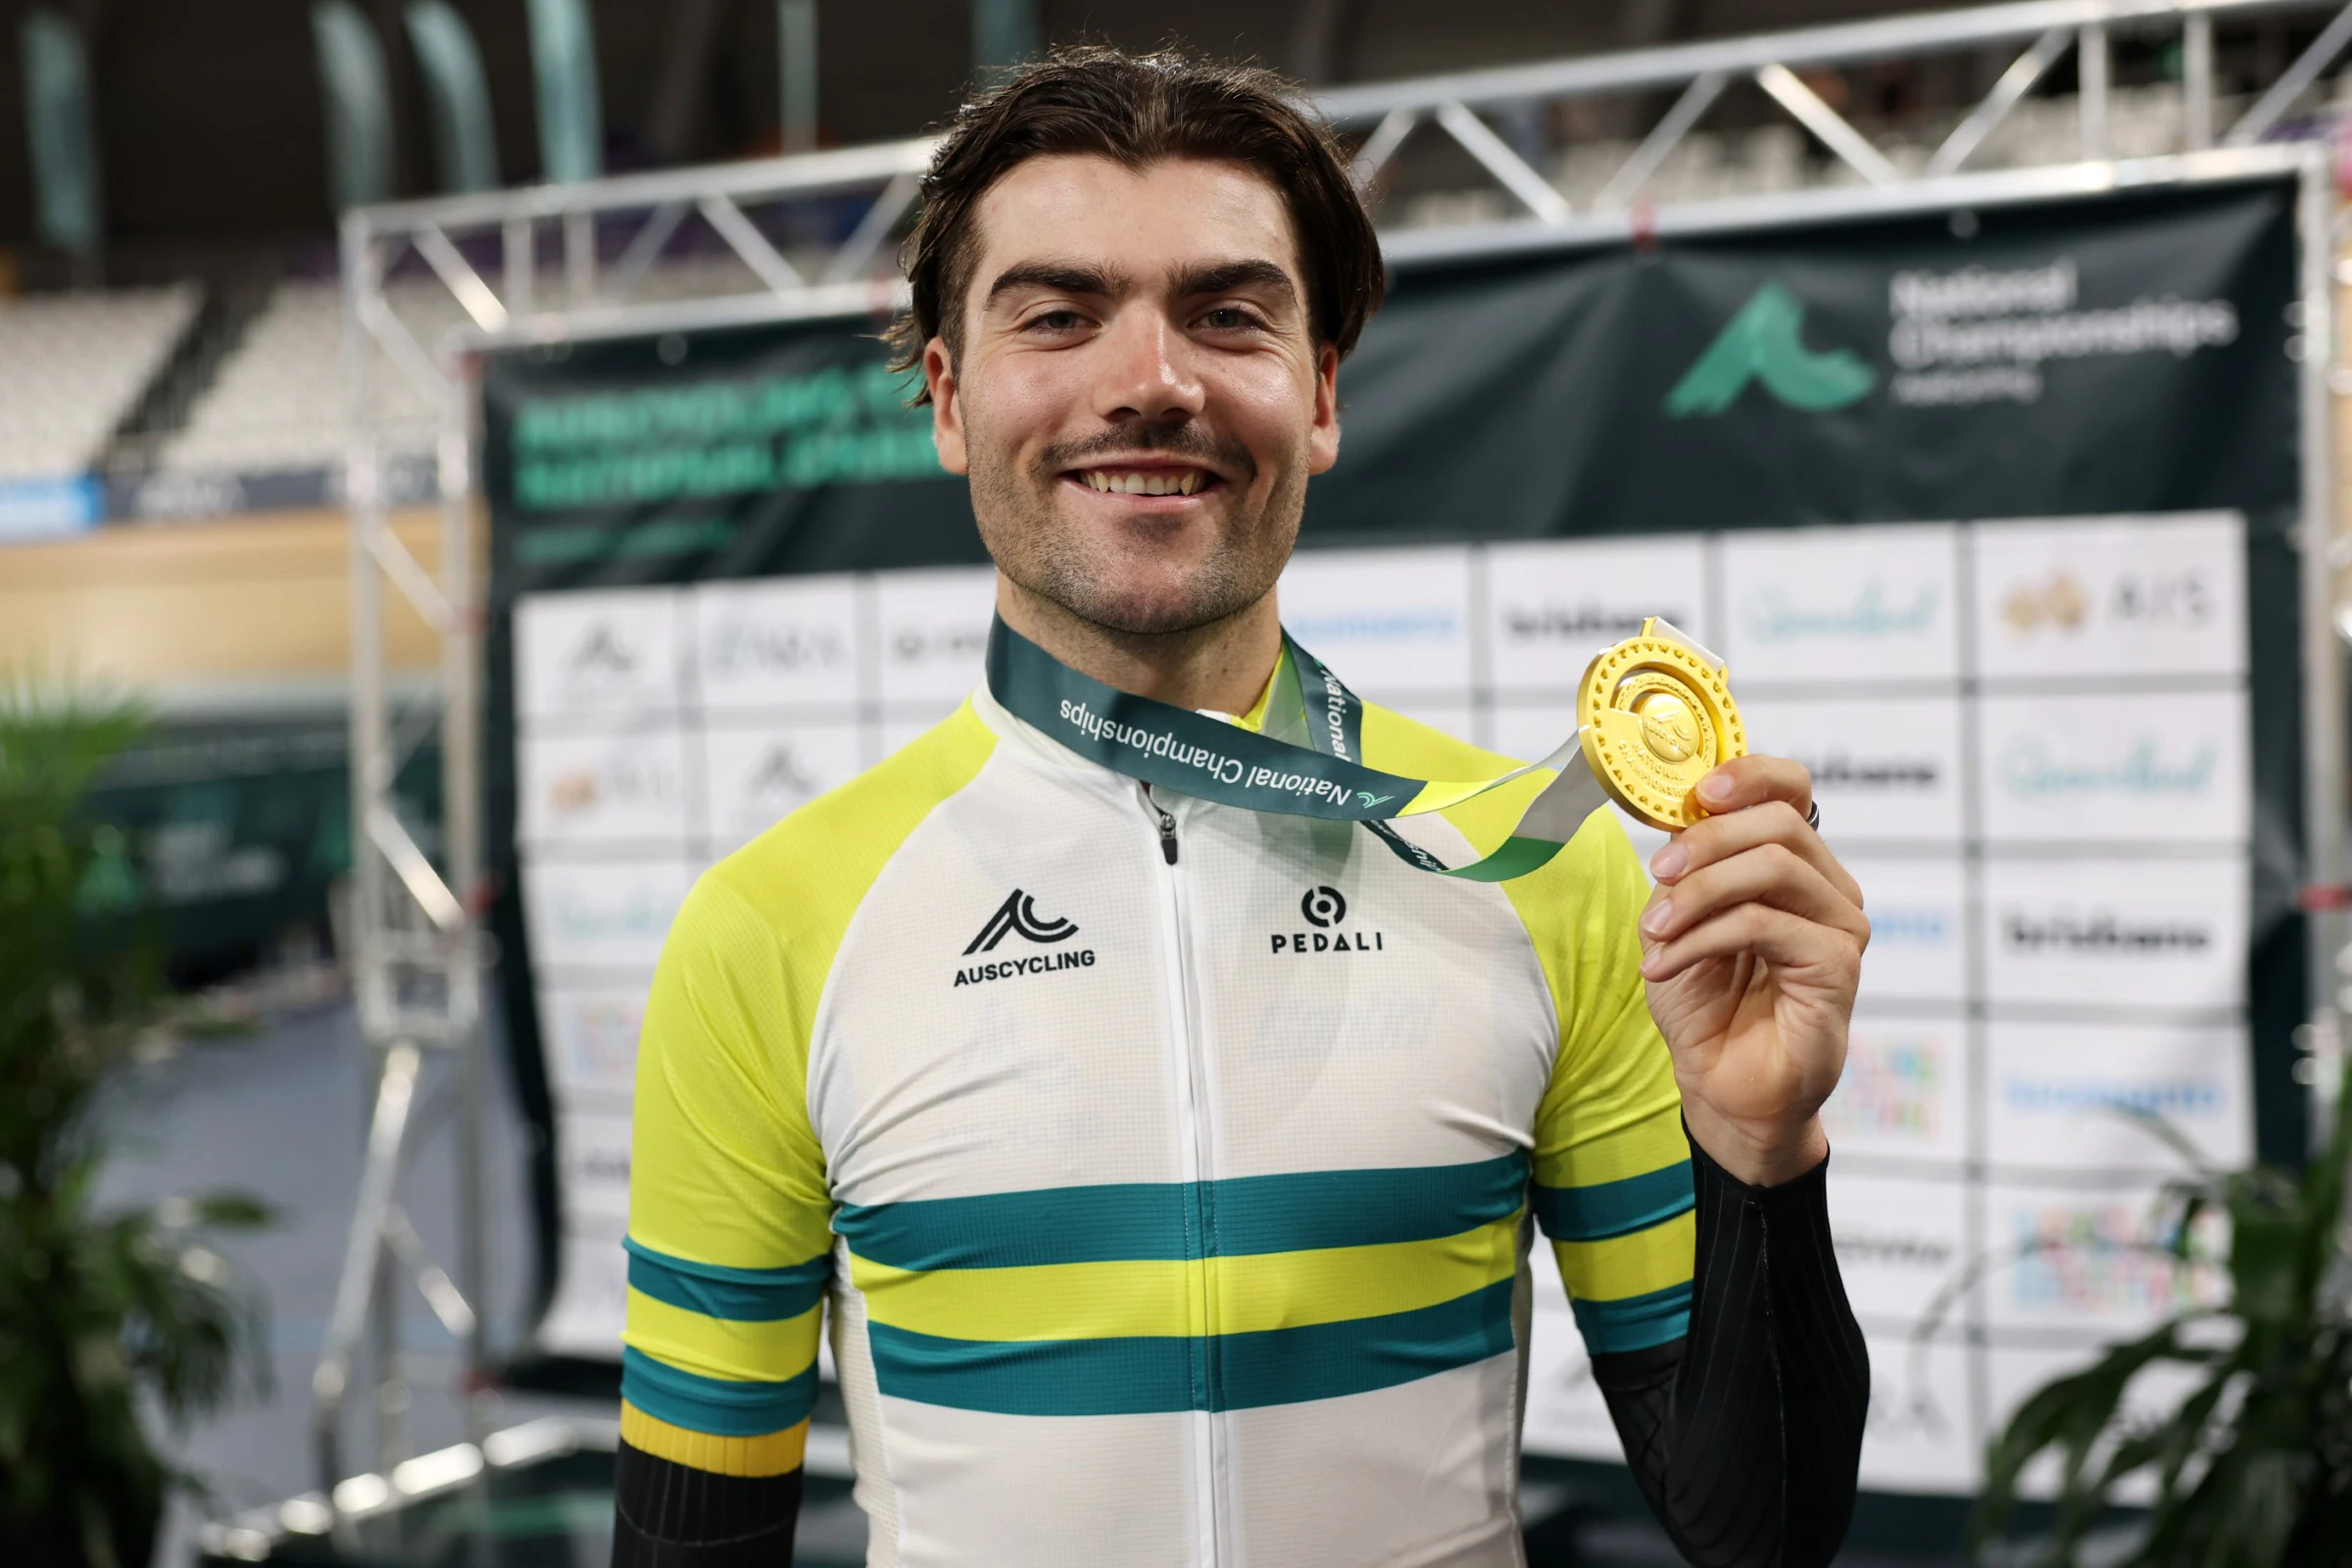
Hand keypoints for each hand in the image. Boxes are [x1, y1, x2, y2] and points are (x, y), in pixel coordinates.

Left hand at [1637, 756, 1867, 1186]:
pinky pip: (1764, 923)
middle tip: (1658, 873)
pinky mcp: (1836, 967)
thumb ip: (1685, 868)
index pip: (1791, 790)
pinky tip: (1668, 965)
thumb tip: (1675, 819)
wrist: (1722, 1087)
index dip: (1748, 775)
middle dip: (1706, 841)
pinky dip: (1703, 936)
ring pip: (1772, 867)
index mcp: (1793, 866)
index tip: (1697, 793)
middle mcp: (1827, 889)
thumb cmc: (1706, 1006)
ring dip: (1699, 893)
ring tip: (1656, 932)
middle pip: (1779, 822)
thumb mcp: (1677, 921)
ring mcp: (1839, 927)